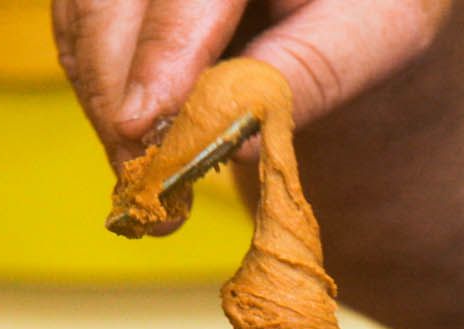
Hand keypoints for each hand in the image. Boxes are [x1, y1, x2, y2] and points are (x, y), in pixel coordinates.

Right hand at [52, 0, 452, 166]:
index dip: (159, 55)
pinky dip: (99, 91)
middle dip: (117, 92)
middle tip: (142, 178)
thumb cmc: (384, 6)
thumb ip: (311, 76)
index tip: (144, 126)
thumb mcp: (379, 37)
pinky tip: (136, 143)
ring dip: (102, 103)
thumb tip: (237, 138)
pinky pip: (79, 27)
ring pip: (83, 16)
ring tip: (143, 176)